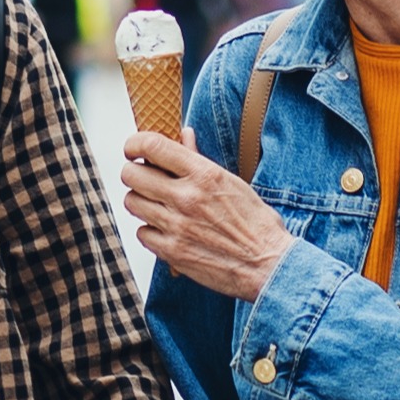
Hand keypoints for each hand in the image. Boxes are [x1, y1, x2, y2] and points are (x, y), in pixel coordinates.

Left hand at [122, 131, 295, 301]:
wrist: (268, 265)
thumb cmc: (256, 224)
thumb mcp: (231, 182)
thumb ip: (200, 158)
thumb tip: (184, 134)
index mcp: (203, 174)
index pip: (152, 145)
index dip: (134, 144)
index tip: (133, 149)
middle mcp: (186, 197)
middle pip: (132, 174)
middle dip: (135, 173)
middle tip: (144, 178)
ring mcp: (176, 226)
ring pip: (132, 202)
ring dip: (141, 201)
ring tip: (157, 205)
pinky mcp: (171, 251)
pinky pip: (141, 233)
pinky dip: (150, 230)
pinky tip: (166, 229)